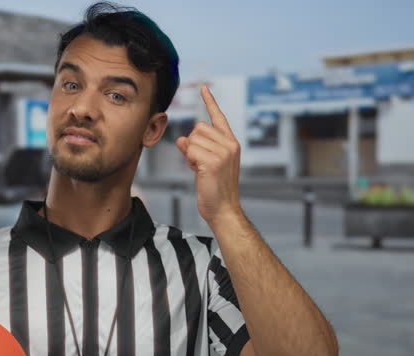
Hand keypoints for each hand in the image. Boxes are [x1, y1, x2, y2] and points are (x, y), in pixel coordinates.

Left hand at [176, 84, 242, 224]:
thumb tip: (182, 139)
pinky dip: (190, 161)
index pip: (219, 117)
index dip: (210, 102)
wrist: (223, 209)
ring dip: (190, 154)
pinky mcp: (213, 161)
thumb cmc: (214, 188)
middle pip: (199, 127)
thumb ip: (196, 149)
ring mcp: (223, 152)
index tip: (204, 88)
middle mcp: (230, 144)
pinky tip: (198, 172)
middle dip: (193, 144)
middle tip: (199, 162)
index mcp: (231, 143)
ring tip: (200, 169)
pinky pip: (190, 150)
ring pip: (193, 138)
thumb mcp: (205, 164)